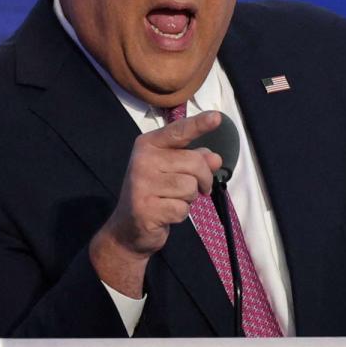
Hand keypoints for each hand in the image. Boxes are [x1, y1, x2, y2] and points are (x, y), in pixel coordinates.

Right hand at [89, 111, 222, 297]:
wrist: (128, 229)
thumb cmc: (155, 193)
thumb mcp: (173, 171)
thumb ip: (194, 160)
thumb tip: (215, 158)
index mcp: (149, 144)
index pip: (178, 131)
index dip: (199, 124)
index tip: (217, 117)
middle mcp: (143, 160)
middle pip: (194, 163)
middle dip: (203, 179)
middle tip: (196, 189)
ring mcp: (141, 184)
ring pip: (190, 187)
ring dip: (189, 198)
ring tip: (172, 200)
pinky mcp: (145, 208)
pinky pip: (182, 209)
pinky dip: (180, 214)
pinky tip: (166, 214)